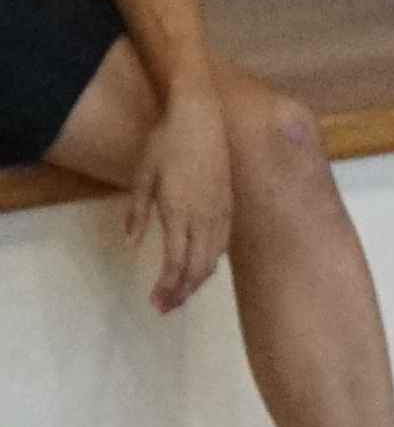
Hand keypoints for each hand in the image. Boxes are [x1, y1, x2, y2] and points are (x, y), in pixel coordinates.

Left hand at [127, 81, 234, 312]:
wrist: (200, 118)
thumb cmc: (165, 142)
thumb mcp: (142, 175)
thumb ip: (138, 210)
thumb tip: (132, 241)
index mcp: (179, 212)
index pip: (175, 262)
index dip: (167, 286)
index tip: (156, 303)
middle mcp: (203, 218)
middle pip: (197, 267)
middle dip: (182, 292)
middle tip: (166, 308)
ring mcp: (219, 212)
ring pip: (213, 258)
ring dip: (198, 280)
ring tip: (183, 293)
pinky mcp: (228, 205)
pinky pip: (222, 244)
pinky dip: (211, 262)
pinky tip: (202, 266)